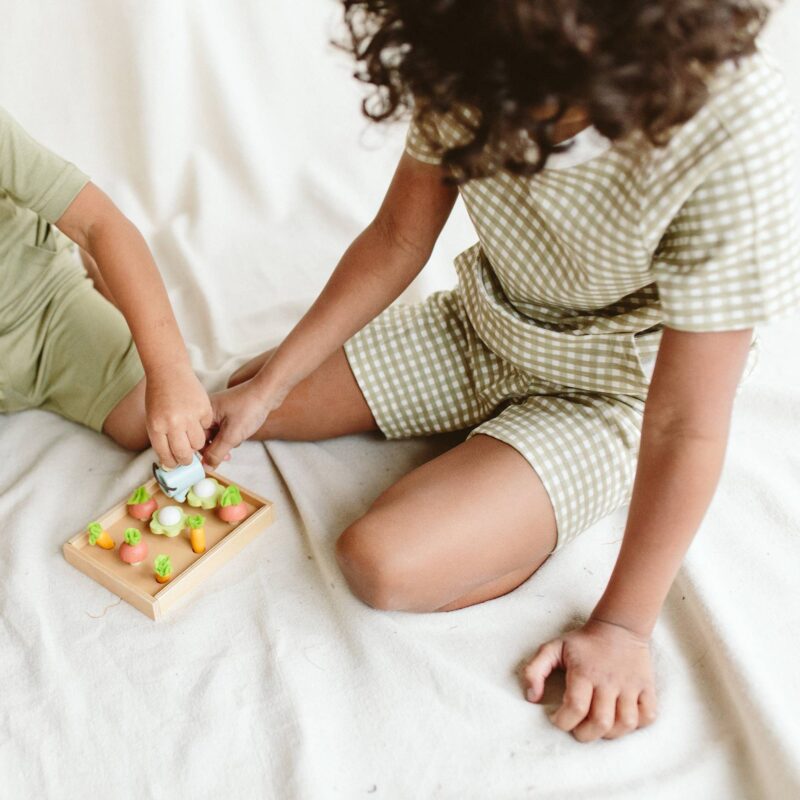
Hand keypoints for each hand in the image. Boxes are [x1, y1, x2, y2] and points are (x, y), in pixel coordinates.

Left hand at [145, 365, 212, 466]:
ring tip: (190, 435)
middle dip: (185, 460)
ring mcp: (190, 416)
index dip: (171, 463)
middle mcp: (173, 423)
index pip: (166, 456)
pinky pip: (206, 426)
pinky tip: (195, 417)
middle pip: (184, 454)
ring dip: (195, 443)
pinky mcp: (204, 408)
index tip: (174, 463)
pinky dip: (202, 425)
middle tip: (186, 457)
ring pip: (198, 443)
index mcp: (157, 427)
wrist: (169, 371)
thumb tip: (170, 460)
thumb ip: (161, 438)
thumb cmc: (158, 396)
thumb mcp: (153, 419)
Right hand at [202, 380, 273, 467]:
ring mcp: (218, 411)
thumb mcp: (231, 435)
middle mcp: (208, 411)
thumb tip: (206, 467)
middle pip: (204, 438)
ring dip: (225, 443)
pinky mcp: (228, 413)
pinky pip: (224, 430)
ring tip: (236, 440)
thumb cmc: (250, 408)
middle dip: (216, 448)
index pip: (194, 439)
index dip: (201, 453)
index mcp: (203, 413)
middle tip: (226, 456)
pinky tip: (241, 434)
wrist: (269, 391)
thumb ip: (216, 453)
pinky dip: (231, 436)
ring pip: (215, 435)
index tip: (210, 463)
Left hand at [522, 618, 657, 741]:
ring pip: (626, 724)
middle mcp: (609, 680)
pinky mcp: (647, 687)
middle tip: (578, 728)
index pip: (575, 707)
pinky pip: (648, 716)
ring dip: (610, 733)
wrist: (618, 627)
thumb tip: (532, 697)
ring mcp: (630, 685)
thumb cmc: (582, 642)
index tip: (558, 719)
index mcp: (584, 672)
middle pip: (601, 722)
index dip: (563, 722)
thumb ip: (535, 670)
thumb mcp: (553, 648)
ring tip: (599, 726)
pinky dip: (637, 725)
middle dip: (585, 734)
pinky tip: (622, 719)